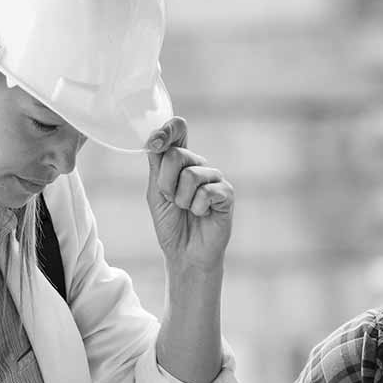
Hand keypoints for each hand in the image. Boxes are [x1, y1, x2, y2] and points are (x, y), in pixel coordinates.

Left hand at [145, 117, 233, 269]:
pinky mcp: (226, 193)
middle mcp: (198, 164)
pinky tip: (202, 215)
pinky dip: (197, 208)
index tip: (156, 142)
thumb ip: (157, 164)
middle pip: (177, 154)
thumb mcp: (156, 191)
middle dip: (166, 183)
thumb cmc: (171, 223)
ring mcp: (214, 178)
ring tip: (187, 210)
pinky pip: (206, 192)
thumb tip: (155, 138)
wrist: (185, 253)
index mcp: (180, 160)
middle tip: (170, 200)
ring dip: (181, 199)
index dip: (168, 129)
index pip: (178, 129)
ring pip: (191, 175)